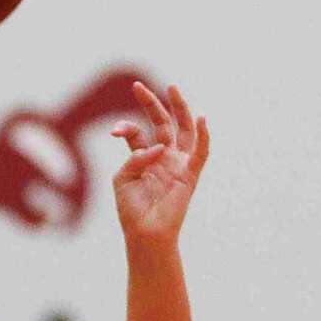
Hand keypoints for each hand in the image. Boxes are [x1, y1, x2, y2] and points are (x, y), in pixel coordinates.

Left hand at [112, 81, 209, 249]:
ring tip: (172, 89)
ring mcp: (178, 164)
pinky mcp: (189, 175)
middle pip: (162, 123)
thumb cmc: (132, 210)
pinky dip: (204, 136)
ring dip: (180, 109)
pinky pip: (201, 153)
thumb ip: (134, 159)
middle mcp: (163, 157)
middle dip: (152, 104)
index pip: (138, 133)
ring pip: (183, 130)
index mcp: (145, 158)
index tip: (116, 130)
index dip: (127, 127)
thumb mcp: (123, 180)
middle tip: (138, 86)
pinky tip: (202, 120)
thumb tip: (156, 147)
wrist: (145, 233)